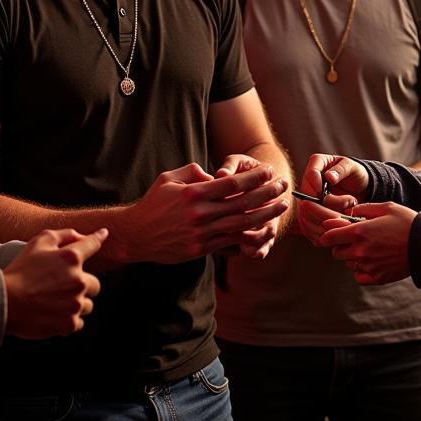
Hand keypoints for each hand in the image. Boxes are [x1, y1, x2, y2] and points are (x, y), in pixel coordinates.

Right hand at [3, 228, 105, 338]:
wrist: (2, 302)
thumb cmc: (19, 271)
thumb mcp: (38, 242)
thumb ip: (64, 235)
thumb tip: (81, 236)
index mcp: (72, 258)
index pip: (93, 244)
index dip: (99, 238)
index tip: (103, 234)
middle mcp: (78, 280)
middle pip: (95, 284)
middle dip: (83, 284)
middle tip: (63, 288)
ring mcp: (74, 303)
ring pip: (87, 304)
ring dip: (76, 303)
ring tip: (55, 303)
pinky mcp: (68, 323)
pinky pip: (78, 322)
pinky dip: (69, 320)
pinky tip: (54, 315)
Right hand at [116, 162, 289, 263]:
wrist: (135, 236)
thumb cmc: (154, 203)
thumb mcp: (169, 178)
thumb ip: (194, 172)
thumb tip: (215, 175)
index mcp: (194, 193)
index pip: (232, 183)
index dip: (254, 177)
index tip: (269, 171)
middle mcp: (200, 214)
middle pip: (242, 203)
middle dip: (268, 194)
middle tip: (284, 186)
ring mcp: (201, 234)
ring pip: (241, 224)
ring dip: (265, 215)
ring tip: (281, 206)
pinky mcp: (201, 249)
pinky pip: (231, 243)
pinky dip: (249, 236)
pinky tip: (264, 230)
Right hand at [296, 154, 366, 242]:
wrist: (359, 187)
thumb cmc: (357, 173)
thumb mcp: (353, 168)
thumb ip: (341, 170)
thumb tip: (329, 177)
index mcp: (317, 163)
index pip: (310, 175)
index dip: (317, 188)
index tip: (328, 195)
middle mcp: (308, 180)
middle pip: (306, 198)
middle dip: (324, 208)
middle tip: (342, 212)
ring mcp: (308, 196)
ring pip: (306, 213)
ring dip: (325, 219)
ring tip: (344, 219)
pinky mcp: (310, 211)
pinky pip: (308, 224)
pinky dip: (320, 229)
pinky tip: (334, 230)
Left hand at [318, 202, 416, 284]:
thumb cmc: (406, 222)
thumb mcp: (386, 207)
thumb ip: (364, 209)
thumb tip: (350, 212)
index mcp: (359, 232)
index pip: (330, 236)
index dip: (326, 234)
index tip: (327, 234)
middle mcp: (360, 251)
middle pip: (336, 252)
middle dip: (340, 245)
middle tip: (352, 240)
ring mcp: (368, 266)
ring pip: (348, 264)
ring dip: (352, 257)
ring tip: (368, 249)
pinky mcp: (377, 278)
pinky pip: (358, 276)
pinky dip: (361, 270)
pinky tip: (371, 262)